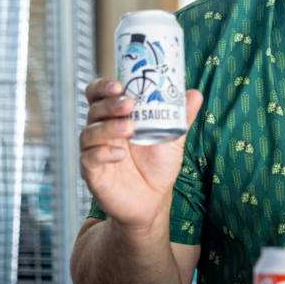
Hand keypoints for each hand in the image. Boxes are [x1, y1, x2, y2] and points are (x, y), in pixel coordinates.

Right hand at [79, 79, 202, 233]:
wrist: (153, 199)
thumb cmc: (157, 165)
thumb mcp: (172, 138)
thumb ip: (180, 116)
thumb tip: (195, 94)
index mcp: (116, 117)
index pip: (100, 95)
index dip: (103, 86)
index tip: (119, 84)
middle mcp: (102, 131)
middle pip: (94, 109)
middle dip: (109, 104)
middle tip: (128, 103)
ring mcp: (95, 151)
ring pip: (90, 132)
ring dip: (108, 127)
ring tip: (130, 128)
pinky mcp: (92, 172)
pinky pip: (89, 158)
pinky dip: (103, 153)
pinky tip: (120, 154)